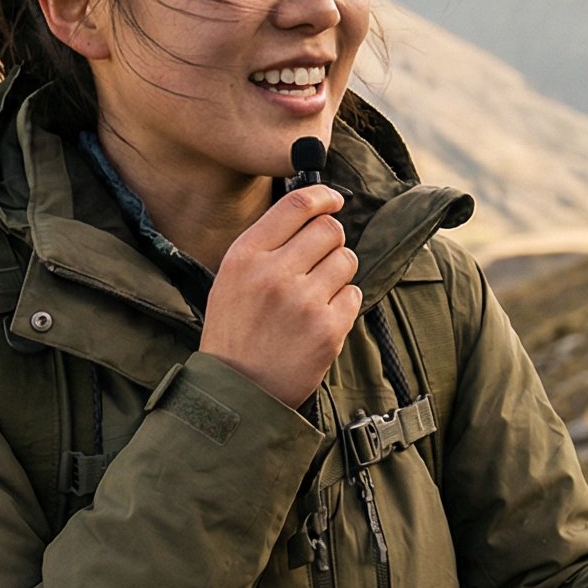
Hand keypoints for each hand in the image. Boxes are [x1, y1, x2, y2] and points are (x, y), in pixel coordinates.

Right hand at [200, 185, 359, 409]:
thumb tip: (312, 212)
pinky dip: (343, 305)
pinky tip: (319, 320)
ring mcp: (304, 302)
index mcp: (246, 256)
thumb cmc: (235, 331)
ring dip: (338, 273)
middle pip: (329, 229)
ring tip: (315, 296)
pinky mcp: (328, 329)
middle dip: (331, 241)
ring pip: (347, 260)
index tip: (334, 199)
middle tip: (318, 262)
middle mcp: (274, 273)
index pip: (296, 205)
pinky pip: (354, 295)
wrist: (237, 391)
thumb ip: (267, 244)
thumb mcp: (232, 278)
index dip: (323, 195)